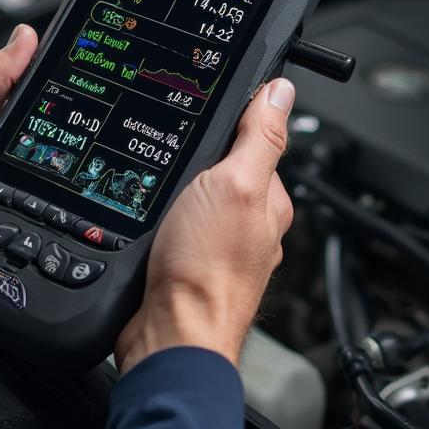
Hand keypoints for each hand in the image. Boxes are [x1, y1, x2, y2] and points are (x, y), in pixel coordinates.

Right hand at [114, 78, 295, 374]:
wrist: (170, 336)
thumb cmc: (207, 271)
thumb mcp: (235, 184)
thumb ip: (259, 137)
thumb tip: (280, 92)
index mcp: (270, 201)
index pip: (257, 143)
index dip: (231, 123)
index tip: (205, 112)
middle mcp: (248, 225)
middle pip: (222, 172)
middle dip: (197, 160)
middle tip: (171, 151)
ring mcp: (217, 247)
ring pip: (194, 201)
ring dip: (175, 190)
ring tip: (156, 182)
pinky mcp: (186, 265)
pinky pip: (174, 228)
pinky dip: (160, 218)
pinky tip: (148, 216)